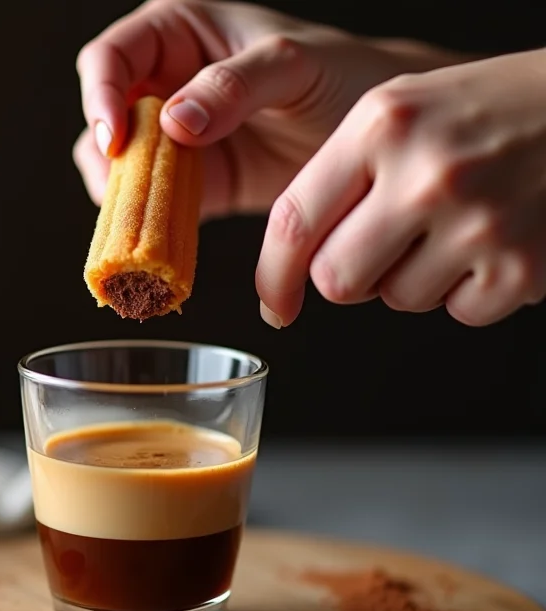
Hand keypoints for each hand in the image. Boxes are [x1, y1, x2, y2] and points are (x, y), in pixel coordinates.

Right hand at [74, 0, 457, 223]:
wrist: (369, 143)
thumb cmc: (340, 78)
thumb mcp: (292, 65)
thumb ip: (233, 84)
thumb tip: (174, 121)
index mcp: (179, 34)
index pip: (111, 57)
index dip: (102, 96)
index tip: (116, 138)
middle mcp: (167, 85)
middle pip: (104, 116)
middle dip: (107, 152)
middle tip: (129, 181)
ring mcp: (175, 142)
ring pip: (118, 166)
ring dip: (122, 191)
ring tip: (147, 209)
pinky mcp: (191, 188)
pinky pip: (149, 204)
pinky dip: (146, 219)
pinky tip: (163, 230)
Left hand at [256, 49, 545, 327]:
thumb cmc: (481, 114)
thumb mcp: (395, 116)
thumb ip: (336, 180)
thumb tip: (291, 267)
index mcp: (380, 127)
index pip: (293, 223)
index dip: (273, 276)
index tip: (274, 304)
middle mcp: (426, 174)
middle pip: (337, 281)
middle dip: (351, 276)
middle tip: (384, 245)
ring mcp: (478, 222)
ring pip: (397, 300)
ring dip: (413, 278)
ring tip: (451, 227)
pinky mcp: (520, 267)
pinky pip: (457, 314)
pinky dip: (466, 291)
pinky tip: (488, 243)